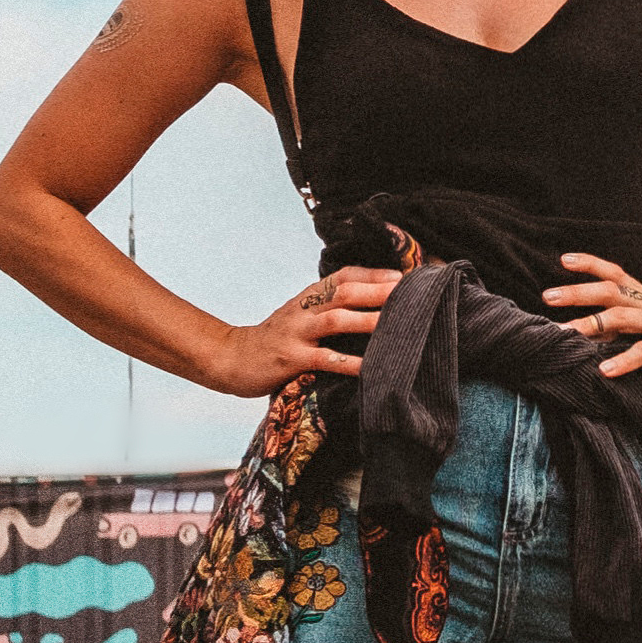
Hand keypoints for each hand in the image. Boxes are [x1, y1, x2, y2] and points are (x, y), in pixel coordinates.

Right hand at [199, 267, 399, 400]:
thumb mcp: (299, 315)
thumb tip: (369, 306)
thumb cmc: (275, 339)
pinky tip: (370, 368)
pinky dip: (349, 363)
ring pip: (335, 320)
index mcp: (307, 296)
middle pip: (344, 292)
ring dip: (367, 320)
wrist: (231, 357)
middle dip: (378, 292)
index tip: (403, 276)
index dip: (373, 274)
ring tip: (396, 323)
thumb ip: (327, 308)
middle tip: (410, 294)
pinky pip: (324, 359)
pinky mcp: (290, 359)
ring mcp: (296, 333)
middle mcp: (303, 309)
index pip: (343, 276)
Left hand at [543, 254, 641, 381]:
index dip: (590, 264)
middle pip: (609, 291)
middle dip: (577, 292)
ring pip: (620, 319)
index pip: (617, 272)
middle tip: (545, 295)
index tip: (562, 259)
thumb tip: (614, 336)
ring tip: (560, 332)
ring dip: (588, 325)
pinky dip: (624, 361)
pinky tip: (605, 371)